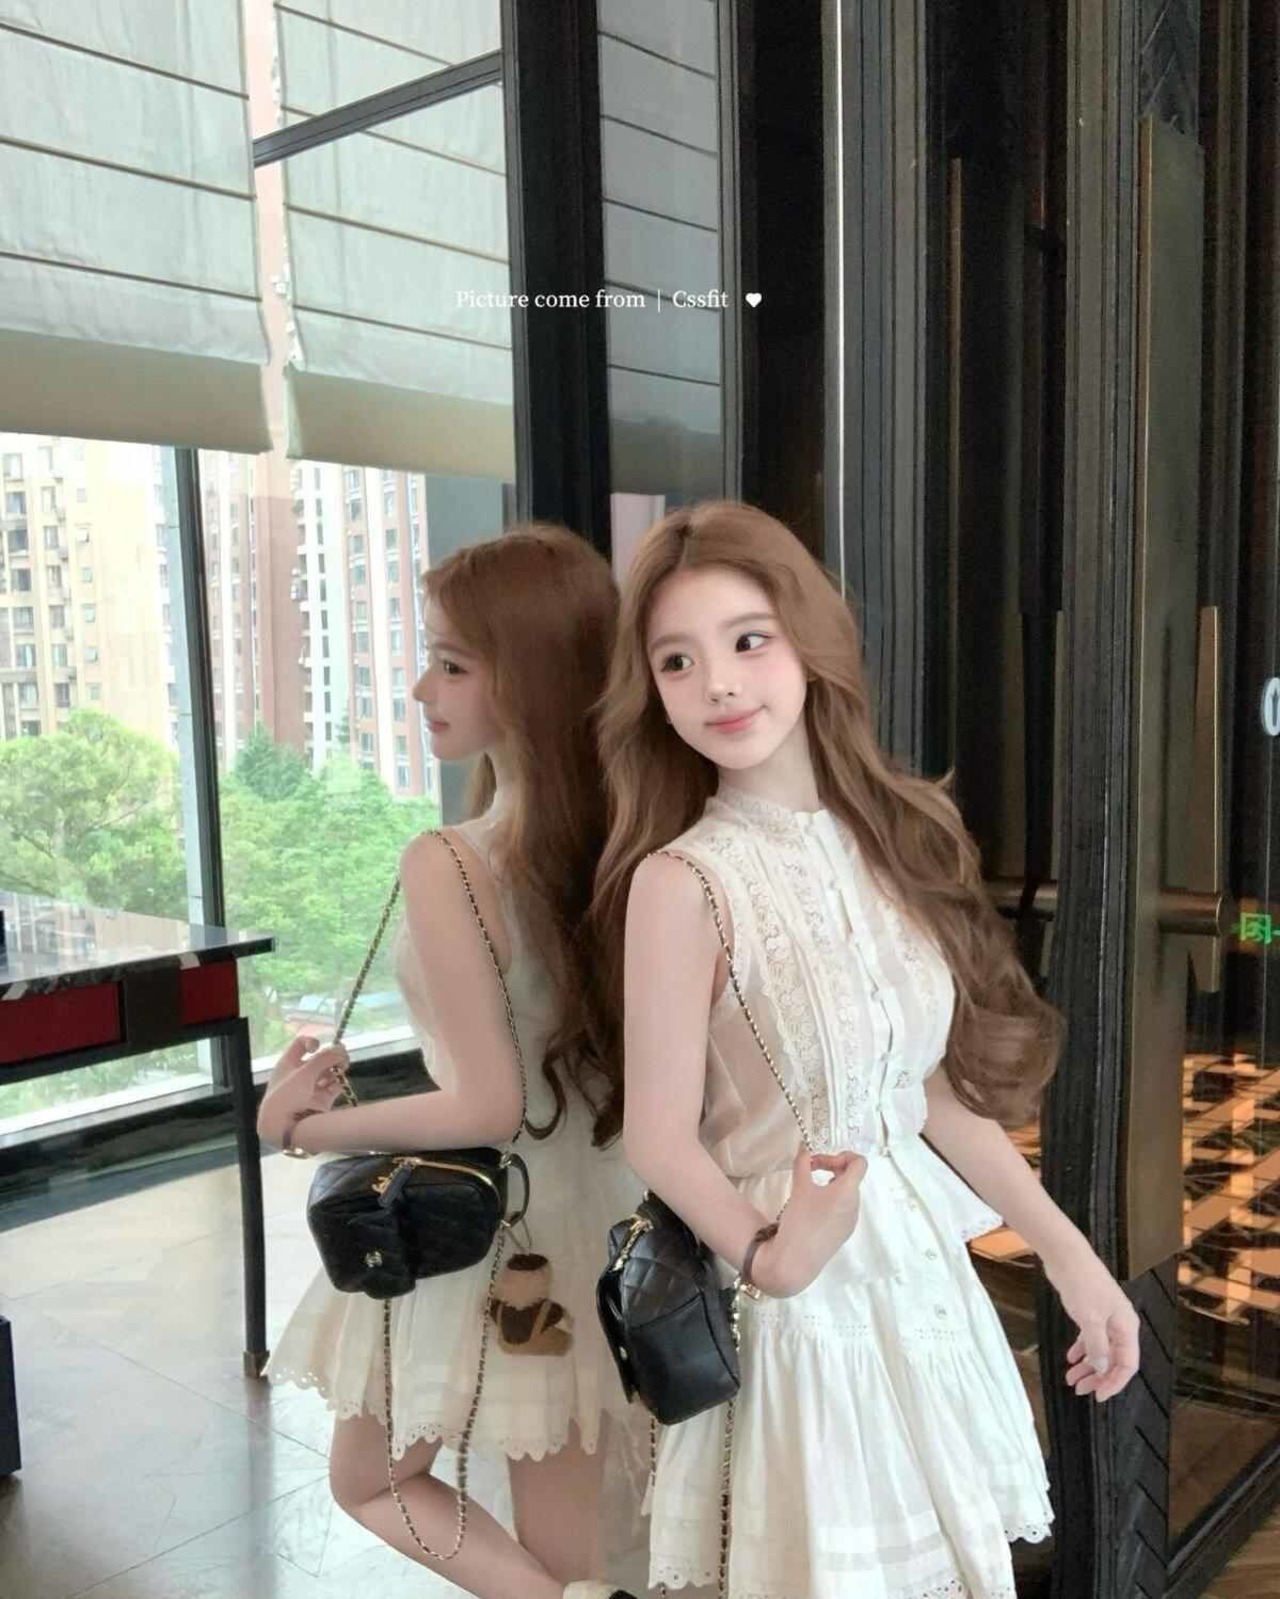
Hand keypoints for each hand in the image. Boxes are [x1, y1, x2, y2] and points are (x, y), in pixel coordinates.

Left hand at [256, 1034, 346, 1147]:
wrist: (284, 1129)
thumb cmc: (286, 1097)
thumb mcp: (304, 1073)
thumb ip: (324, 1058)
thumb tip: (341, 1049)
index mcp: (287, 1065)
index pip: (300, 1045)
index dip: (312, 1042)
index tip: (318, 1046)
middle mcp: (299, 1075)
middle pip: (319, 1059)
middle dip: (331, 1056)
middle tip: (342, 1056)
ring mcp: (310, 1089)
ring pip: (328, 1073)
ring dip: (336, 1069)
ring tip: (342, 1068)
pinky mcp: (321, 1102)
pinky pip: (334, 1087)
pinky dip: (338, 1083)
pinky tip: (339, 1082)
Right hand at [750, 1149, 868, 1297]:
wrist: (796, 1261)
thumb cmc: (800, 1221)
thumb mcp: (799, 1187)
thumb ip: (803, 1163)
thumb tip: (804, 1150)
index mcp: (848, 1192)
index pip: (860, 1163)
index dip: (843, 1155)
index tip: (822, 1162)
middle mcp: (855, 1206)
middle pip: (852, 1178)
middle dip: (832, 1168)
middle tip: (809, 1171)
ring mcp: (850, 1222)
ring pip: (846, 1194)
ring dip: (831, 1185)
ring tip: (809, 1191)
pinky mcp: (843, 1234)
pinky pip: (843, 1210)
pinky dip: (831, 1202)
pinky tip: (812, 1211)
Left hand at [1045, 1246, 1140, 1401]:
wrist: (1067, 1256)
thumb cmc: (1082, 1283)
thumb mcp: (1090, 1319)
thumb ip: (1097, 1346)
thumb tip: (1102, 1367)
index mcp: (1127, 1327)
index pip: (1127, 1365)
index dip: (1114, 1383)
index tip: (1098, 1397)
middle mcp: (1120, 1324)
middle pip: (1114, 1360)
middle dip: (1098, 1377)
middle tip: (1079, 1390)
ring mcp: (1106, 1318)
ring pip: (1101, 1350)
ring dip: (1087, 1366)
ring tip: (1070, 1379)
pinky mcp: (1092, 1311)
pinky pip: (1091, 1337)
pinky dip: (1082, 1349)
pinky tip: (1071, 1358)